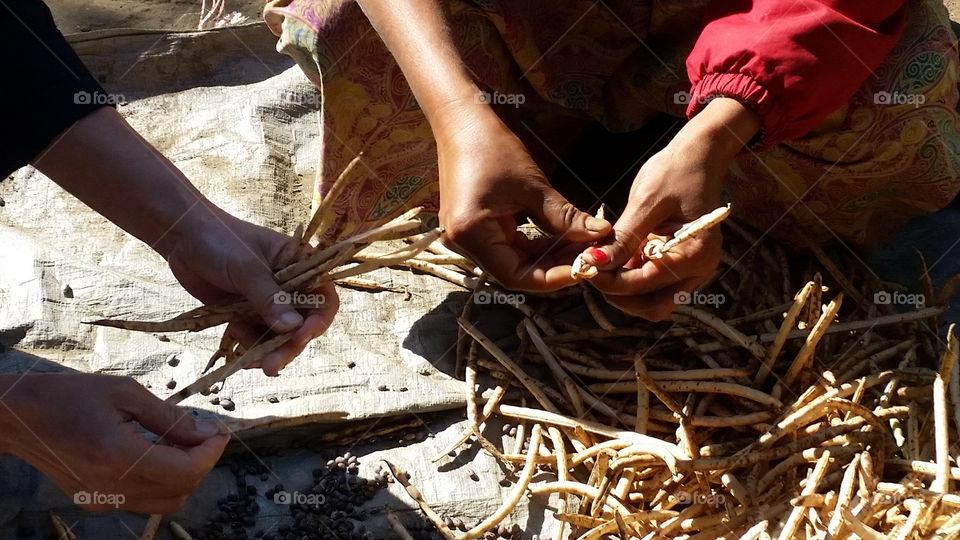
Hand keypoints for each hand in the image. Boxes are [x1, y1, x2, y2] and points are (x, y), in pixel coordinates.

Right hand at [0, 373, 228, 513]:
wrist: (20, 418)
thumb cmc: (70, 395)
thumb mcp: (125, 393)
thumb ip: (170, 417)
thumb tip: (207, 433)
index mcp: (119, 457)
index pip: (186, 471)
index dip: (211, 453)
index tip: (220, 431)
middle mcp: (111, 487)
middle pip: (181, 491)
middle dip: (202, 463)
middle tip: (204, 434)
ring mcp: (102, 500)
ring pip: (166, 502)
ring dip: (184, 475)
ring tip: (182, 442)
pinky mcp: (95, 502)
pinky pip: (144, 500)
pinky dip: (162, 480)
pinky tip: (157, 452)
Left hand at [163, 211, 338, 375]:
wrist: (181, 236)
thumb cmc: (220, 240)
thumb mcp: (247, 268)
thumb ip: (269, 298)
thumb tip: (293, 329)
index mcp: (302, 265)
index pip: (324, 298)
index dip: (317, 321)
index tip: (299, 337)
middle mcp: (291, 286)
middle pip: (302, 325)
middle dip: (288, 346)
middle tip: (271, 366)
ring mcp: (268, 301)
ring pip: (279, 336)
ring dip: (265, 349)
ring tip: (244, 352)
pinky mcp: (248, 312)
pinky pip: (256, 337)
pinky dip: (248, 345)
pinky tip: (234, 339)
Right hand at [433, 101, 610, 290]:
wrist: (462, 122)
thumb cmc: (491, 147)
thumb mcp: (532, 185)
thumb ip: (565, 217)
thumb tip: (601, 234)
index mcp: (471, 234)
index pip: (516, 276)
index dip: (554, 278)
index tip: (585, 268)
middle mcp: (463, 243)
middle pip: (516, 272)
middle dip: (556, 267)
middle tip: (591, 255)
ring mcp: (467, 238)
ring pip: (515, 262)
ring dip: (549, 257)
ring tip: (582, 245)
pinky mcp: (476, 229)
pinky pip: (510, 247)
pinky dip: (537, 245)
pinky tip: (563, 237)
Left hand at [585, 98, 760, 319]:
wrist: (698, 156)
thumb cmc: (675, 171)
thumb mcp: (647, 201)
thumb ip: (624, 236)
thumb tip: (594, 262)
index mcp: (696, 252)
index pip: (648, 282)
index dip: (612, 281)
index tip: (586, 266)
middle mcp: (699, 268)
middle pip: (653, 306)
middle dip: (619, 296)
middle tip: (592, 272)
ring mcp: (691, 270)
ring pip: (652, 302)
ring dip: (623, 292)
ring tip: (600, 264)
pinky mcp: (678, 265)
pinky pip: (651, 286)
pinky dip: (630, 279)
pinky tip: (611, 259)